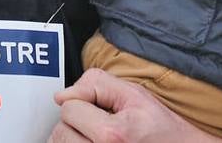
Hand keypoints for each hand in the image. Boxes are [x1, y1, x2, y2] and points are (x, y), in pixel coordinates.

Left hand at [48, 68, 221, 142]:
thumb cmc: (161, 129)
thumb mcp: (134, 95)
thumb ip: (97, 85)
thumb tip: (63, 94)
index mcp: (111, 135)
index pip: (69, 108)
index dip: (84, 102)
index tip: (102, 109)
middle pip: (60, 131)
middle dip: (78, 121)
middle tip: (100, 123)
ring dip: (73, 137)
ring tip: (96, 137)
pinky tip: (91, 142)